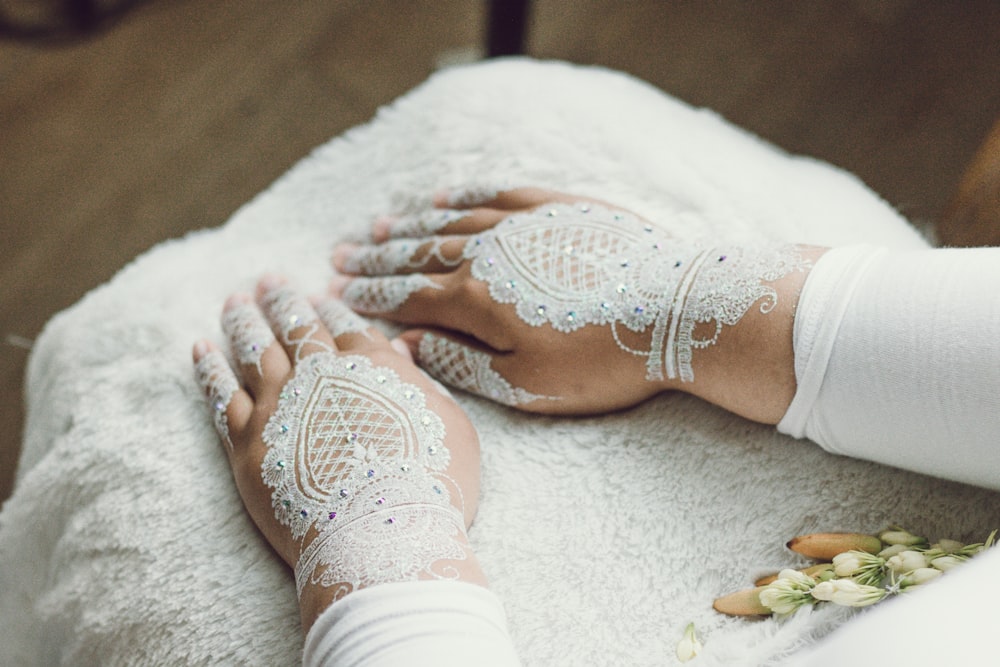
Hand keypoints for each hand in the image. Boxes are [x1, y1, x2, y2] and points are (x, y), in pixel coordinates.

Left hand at [193, 276, 485, 631]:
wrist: (382, 533)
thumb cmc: (432, 484)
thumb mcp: (452, 423)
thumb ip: (423, 381)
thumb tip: (402, 348)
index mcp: (372, 365)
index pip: (344, 327)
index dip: (329, 309)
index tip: (316, 294)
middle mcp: (321, 375)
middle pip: (296, 328)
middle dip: (282, 300)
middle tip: (267, 280)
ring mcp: (279, 407)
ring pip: (254, 351)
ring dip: (243, 322)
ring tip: (234, 301)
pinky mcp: (246, 443)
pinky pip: (220, 395)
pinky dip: (209, 369)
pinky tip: (201, 348)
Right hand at [331, 188, 818, 419]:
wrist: (676, 313)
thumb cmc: (604, 362)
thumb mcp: (527, 386)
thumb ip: (461, 362)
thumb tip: (407, 344)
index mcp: (477, 300)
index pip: (407, 296)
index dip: (369, 297)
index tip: (337, 294)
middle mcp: (490, 252)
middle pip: (417, 253)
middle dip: (374, 258)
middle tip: (337, 257)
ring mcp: (524, 224)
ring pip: (450, 220)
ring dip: (408, 225)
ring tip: (376, 227)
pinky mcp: (559, 208)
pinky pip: (496, 194)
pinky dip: (462, 196)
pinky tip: (441, 197)